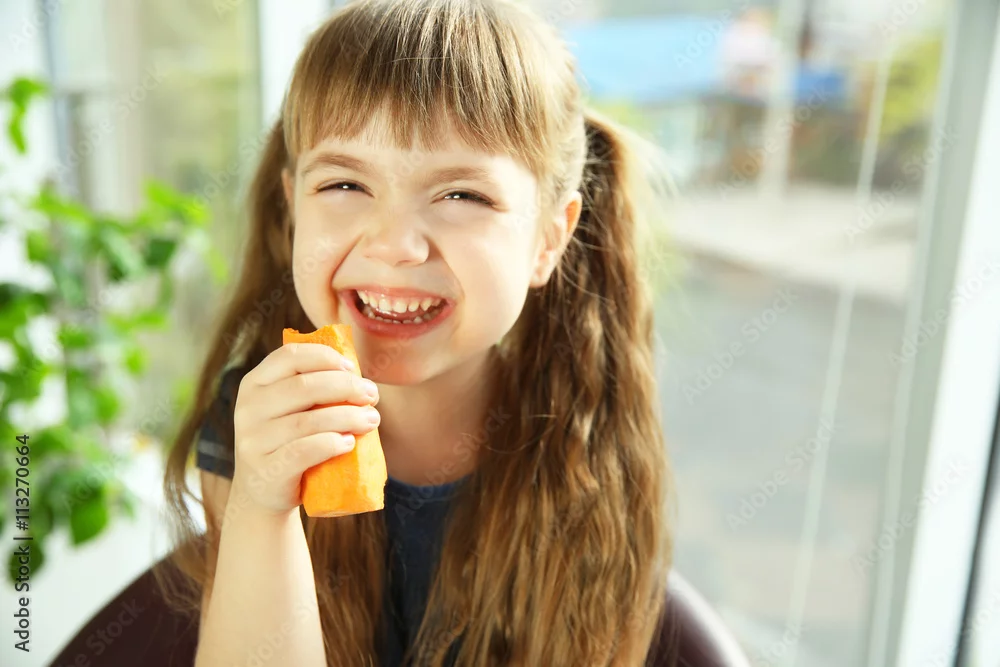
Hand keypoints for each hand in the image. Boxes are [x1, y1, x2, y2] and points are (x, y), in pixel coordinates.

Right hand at [230, 342, 379, 514]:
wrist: (264, 491)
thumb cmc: (287, 441)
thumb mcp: (290, 409)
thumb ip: (313, 388)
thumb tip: (360, 378)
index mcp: (255, 383)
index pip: (290, 356)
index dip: (325, 357)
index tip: (352, 368)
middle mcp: (248, 408)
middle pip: (303, 386)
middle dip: (346, 387)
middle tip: (371, 395)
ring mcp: (253, 441)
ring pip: (307, 421)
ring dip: (347, 417)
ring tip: (370, 420)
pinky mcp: (266, 471)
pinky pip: (303, 451)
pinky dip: (331, 444)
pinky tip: (349, 443)